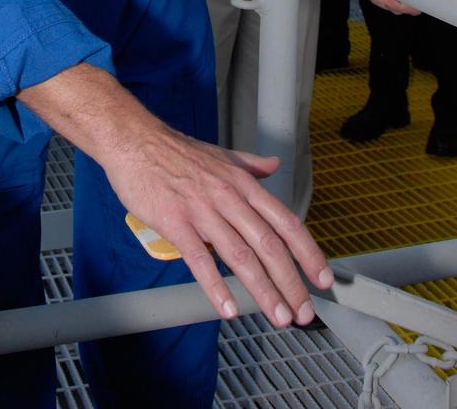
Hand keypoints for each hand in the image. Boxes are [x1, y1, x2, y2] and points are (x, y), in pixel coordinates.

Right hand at [103, 122, 332, 327]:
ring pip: (240, 256)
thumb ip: (250, 164)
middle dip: (291, 282)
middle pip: (269, 244)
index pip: (285, 221)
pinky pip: (200, 259)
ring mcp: (202, 210)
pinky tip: (228, 308)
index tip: (322, 278)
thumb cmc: (175, 150)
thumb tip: (273, 165)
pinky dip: (216, 287)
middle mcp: (228, 196)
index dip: (308, 252)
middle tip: (303, 311)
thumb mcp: (221, 155)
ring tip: (278, 316)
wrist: (134, 141)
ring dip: (263, 290)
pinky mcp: (176, 222)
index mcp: (242, 182)